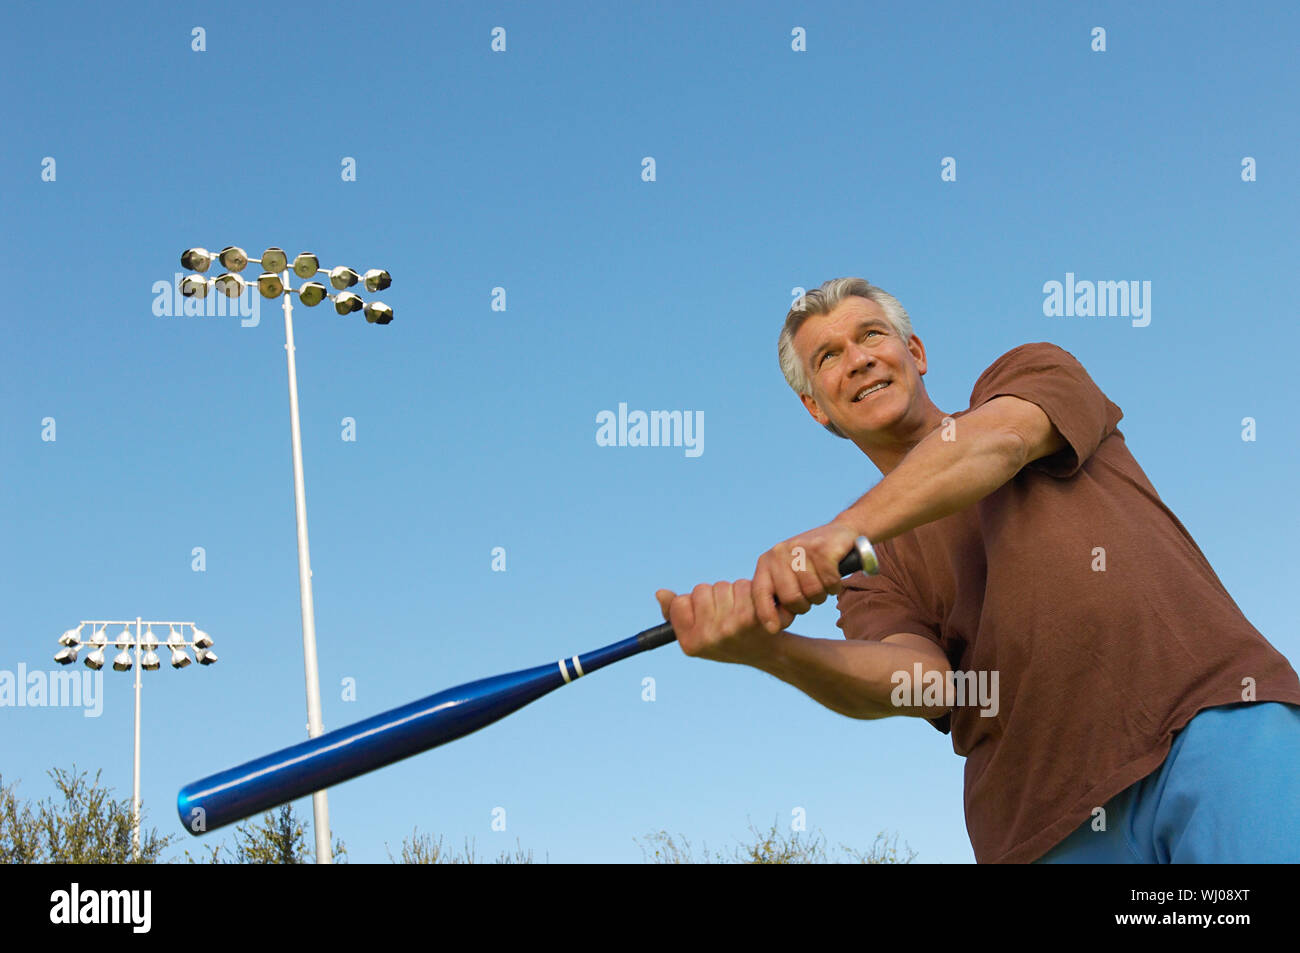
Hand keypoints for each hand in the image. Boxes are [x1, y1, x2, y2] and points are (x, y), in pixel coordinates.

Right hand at [655, 580, 793, 663]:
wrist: (770, 653)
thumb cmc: (731, 640)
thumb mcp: (699, 633)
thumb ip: (677, 614)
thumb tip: (660, 593)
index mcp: (690, 643)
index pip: (680, 602)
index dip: (694, 604)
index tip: (708, 617)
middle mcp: (707, 638)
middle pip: (701, 590)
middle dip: (714, 596)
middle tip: (728, 614)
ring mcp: (728, 628)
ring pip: (722, 586)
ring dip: (732, 592)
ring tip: (742, 611)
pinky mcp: (750, 618)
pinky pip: (740, 586)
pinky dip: (747, 590)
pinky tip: (755, 605)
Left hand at [751, 521, 860, 632]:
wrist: (839, 534)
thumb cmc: (812, 564)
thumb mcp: (789, 576)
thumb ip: (779, 595)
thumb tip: (772, 626)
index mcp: (767, 562)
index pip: (760, 592)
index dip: (766, 613)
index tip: (773, 629)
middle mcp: (779, 553)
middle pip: (791, 598)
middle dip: (804, 605)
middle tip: (810, 596)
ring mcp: (800, 549)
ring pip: (813, 591)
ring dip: (822, 594)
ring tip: (823, 583)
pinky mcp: (822, 548)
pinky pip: (829, 582)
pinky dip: (835, 585)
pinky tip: (834, 577)